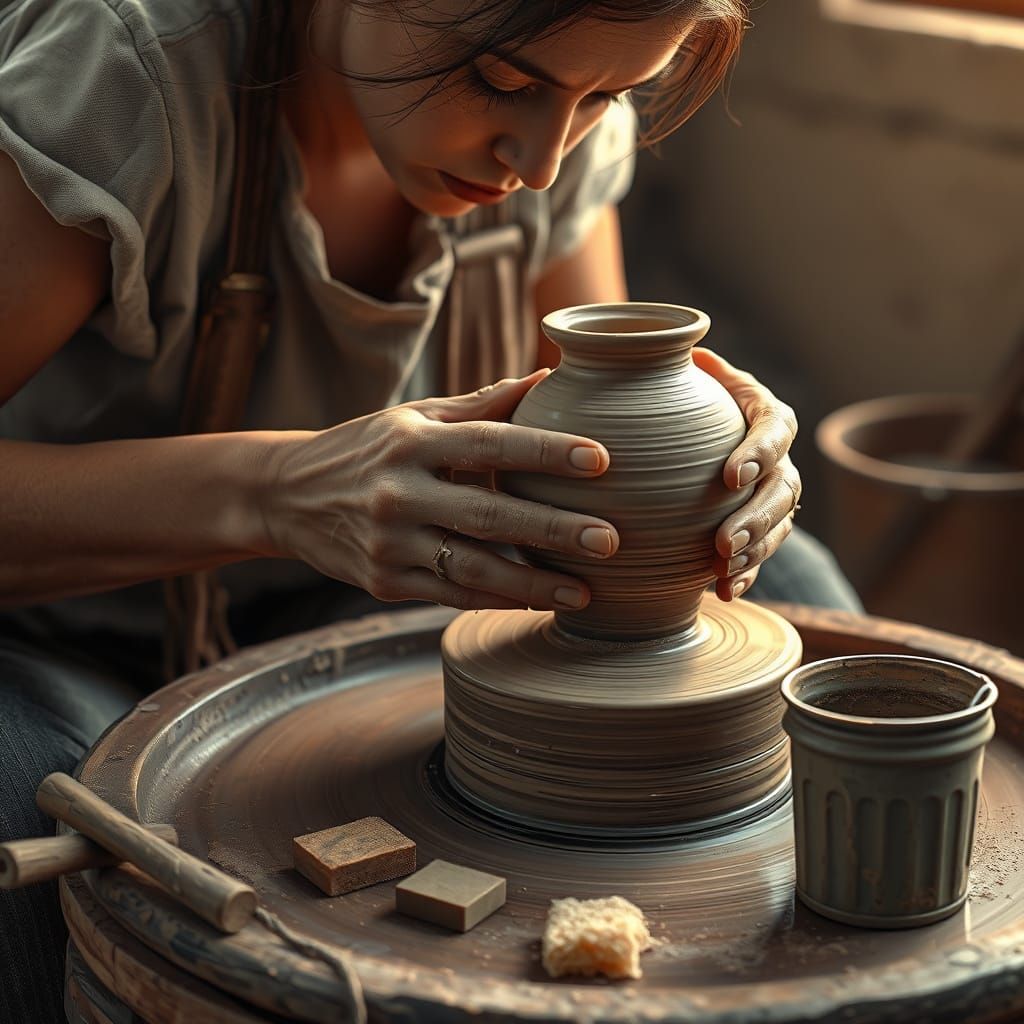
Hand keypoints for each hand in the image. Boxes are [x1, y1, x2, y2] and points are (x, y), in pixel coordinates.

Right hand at [257, 370, 618, 610]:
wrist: (287, 497)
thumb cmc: (366, 449)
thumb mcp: (415, 419)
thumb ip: (482, 405)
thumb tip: (548, 377)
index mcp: (412, 442)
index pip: (489, 442)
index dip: (545, 450)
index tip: (600, 458)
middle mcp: (399, 493)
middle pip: (488, 514)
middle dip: (553, 529)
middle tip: (610, 540)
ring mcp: (389, 544)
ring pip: (473, 568)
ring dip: (534, 583)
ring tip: (584, 590)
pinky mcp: (384, 583)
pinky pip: (452, 595)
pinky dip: (498, 600)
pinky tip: (539, 602)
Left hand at [693, 348, 801, 601]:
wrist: (693, 436)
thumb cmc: (682, 400)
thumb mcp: (681, 377)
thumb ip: (672, 365)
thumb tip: (656, 348)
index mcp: (763, 412)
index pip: (774, 428)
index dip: (759, 452)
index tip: (731, 476)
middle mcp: (778, 454)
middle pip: (782, 487)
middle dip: (756, 517)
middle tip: (722, 542)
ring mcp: (775, 493)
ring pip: (780, 524)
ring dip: (755, 550)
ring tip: (724, 569)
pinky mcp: (764, 525)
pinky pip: (764, 553)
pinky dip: (747, 572)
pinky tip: (726, 590)